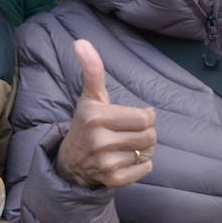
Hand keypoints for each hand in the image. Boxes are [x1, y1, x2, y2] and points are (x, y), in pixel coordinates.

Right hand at [54, 39, 156, 188]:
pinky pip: (145, 169)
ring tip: (126, 146)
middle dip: (145, 133)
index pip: (145, 118)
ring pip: (148, 152)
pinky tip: (125, 160)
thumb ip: (92, 70)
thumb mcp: (90, 97)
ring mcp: (106, 163)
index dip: (145, 116)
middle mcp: (100, 141)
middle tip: (129, 132)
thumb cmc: (87, 124)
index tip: (133, 117)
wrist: (71, 162)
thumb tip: (80, 42)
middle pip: (150, 136)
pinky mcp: (112, 180)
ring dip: (142, 149)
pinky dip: (141, 165)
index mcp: (96, 117)